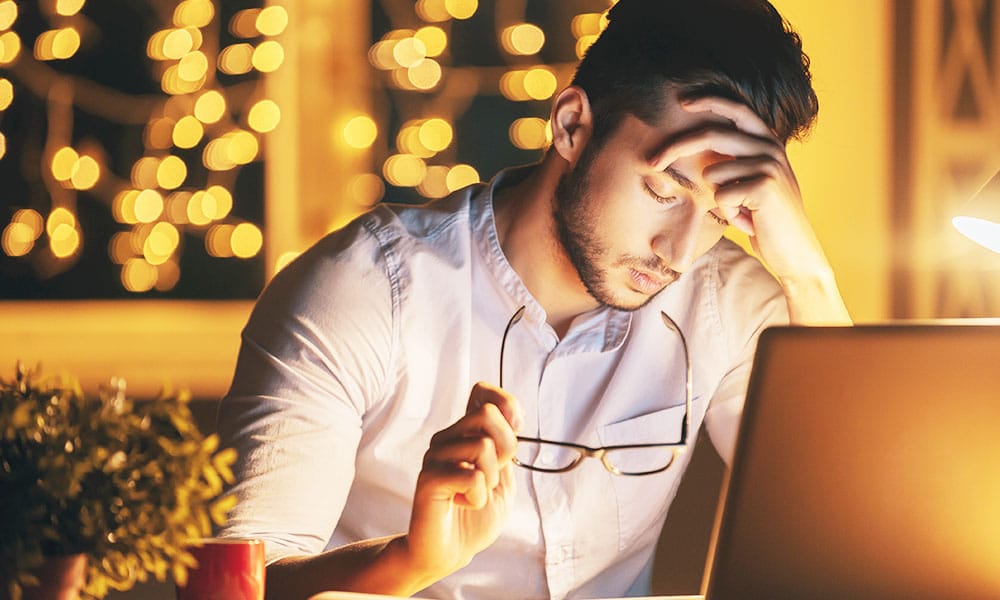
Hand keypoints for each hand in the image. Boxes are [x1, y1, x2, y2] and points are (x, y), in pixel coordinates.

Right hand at [403, 382, 521, 578]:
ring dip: (489, 480)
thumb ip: (507, 448)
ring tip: (473, 495)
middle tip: (491, 477)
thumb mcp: (503, 479)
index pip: (482, 392)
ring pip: (483, 446)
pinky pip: (472, 476)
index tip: (511, 435)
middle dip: (506, 449)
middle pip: (487, 414)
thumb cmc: (474, 518)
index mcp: (465, 434)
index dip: (505, 404)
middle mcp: (447, 439)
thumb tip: (512, 414)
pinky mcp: (429, 479)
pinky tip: (462, 504)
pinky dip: (478, 498)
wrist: (450, 553)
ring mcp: (435, 456)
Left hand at [648, 96, 830, 283]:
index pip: (736, 109)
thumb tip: (694, 143)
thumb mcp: (752, 180)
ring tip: (743, 212)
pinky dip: (729, 213)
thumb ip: (735, 159)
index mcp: (767, 141)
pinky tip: (749, 221)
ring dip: (719, 200)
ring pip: (712, 173)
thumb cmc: (766, 217)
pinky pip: (721, 196)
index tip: (683, 101)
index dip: (709, 101)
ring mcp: (770, 165)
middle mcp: (770, 147)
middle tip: (652, 161)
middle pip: (711, 135)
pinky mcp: (765, 186)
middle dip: (676, 147)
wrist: (796, 249)